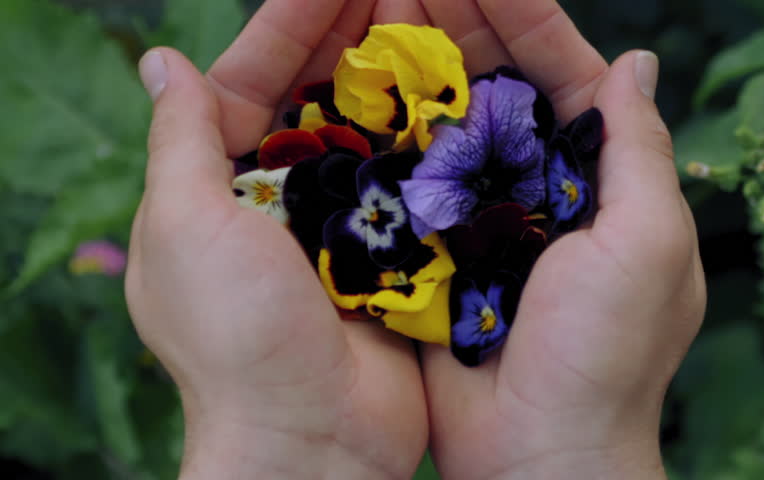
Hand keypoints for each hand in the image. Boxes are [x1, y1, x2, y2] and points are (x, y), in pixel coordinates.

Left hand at [126, 2, 429, 478]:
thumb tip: (160, 62)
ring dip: (392, 79)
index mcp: (218, 188)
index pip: (249, 82)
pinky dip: (425, 140)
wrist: (311, 438)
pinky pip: (406, 182)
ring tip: (428, 22)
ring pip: (366, 134)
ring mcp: (336, 226)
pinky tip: (454, 95)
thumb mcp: (186, 227)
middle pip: (313, 100)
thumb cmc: (234, 335)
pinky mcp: (387, 253)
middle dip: (349, 40)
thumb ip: (181, 141)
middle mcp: (276, 201)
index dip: (288, 26)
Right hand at [416, 1, 705, 478]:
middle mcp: (539, 193)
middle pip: (497, 94)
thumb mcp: (647, 243)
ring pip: (447, 132)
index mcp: (598, 181)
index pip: (563, 76)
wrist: (537, 454)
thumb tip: (638, 61)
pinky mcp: (435, 255)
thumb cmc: (606, 355)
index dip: (524, 18)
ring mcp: (482, 222)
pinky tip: (354, 98)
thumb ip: (640, 150)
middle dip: (457, 33)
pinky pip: (410, 188)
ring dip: (417, 77)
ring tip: (375, 22)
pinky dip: (387, 144)